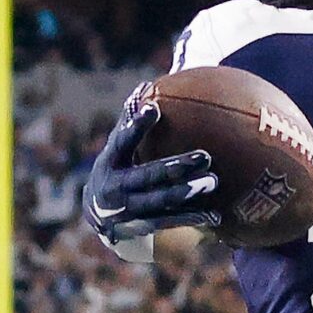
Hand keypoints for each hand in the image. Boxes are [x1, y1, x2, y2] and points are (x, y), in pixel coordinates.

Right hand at [82, 99, 217, 250]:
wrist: (97, 215)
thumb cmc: (117, 168)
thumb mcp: (118, 147)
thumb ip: (131, 121)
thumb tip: (146, 86)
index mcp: (110, 160)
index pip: (123, 140)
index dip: (137, 126)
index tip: (154, 108)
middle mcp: (117, 186)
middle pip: (148, 175)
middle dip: (177, 166)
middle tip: (206, 156)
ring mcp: (129, 209)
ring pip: (162, 200)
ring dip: (188, 193)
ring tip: (213, 182)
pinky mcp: (142, 226)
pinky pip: (170, 221)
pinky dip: (192, 217)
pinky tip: (215, 214)